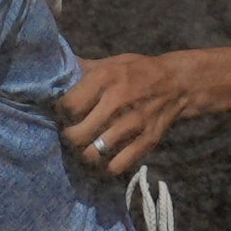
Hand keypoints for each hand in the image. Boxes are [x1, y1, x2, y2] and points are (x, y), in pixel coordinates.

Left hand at [58, 50, 206, 178]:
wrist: (179, 83)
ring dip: (84, 155)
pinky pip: (117, 166)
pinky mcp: (147, 141)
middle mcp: (118, 100)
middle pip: (76, 135)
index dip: (61, 113)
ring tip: (85, 148)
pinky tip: (104, 159)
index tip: (64, 114)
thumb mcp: (110, 63)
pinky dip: (106, 168)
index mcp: (106, 78)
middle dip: (69, 138)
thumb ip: (82, 69)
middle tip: (72, 134)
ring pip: (93, 154)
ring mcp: (134, 123)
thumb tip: (51, 69)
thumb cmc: (137, 72)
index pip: (67, 106)